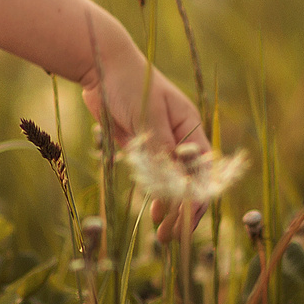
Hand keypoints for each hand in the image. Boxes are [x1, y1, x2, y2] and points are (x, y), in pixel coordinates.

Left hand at [81, 58, 213, 236]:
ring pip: (171, 185)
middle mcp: (179, 139)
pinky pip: (153, 179)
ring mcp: (160, 145)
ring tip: (162, 235)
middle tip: (170, 237)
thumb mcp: (148, 116)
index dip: (196, 199)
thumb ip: (161, 150)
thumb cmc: (130, 83)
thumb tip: (175, 184)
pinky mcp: (142, 148)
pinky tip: (154, 214)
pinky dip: (155, 197)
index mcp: (189, 128)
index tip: (185, 221)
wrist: (102, 65)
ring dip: (169, 209)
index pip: (202, 172)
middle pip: (189, 183)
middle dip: (183, 212)